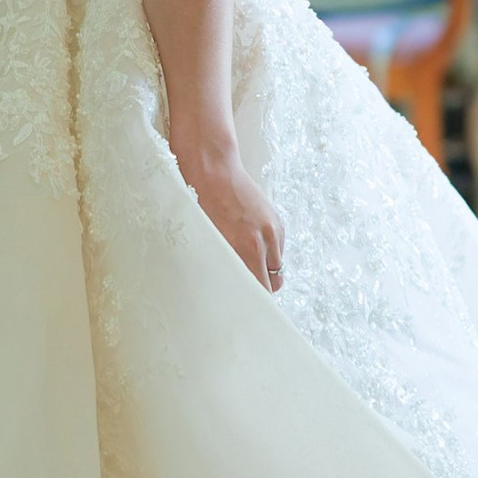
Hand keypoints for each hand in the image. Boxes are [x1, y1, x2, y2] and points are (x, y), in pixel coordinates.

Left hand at [176, 132, 285, 290]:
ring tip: (244, 262)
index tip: (244, 308)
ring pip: (277, 267)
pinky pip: (278, 249)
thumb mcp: (206, 240)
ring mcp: (274, 230)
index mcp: (245, 248)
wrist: (212, 169)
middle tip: (243, 290)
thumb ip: (221, 266)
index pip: (259, 290)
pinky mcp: (277, 221)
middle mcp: (264, 241)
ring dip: (264, 270)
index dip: (252, 301)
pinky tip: (249, 243)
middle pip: (273, 284)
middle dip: (260, 289)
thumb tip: (225, 286)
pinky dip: (268, 253)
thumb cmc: (199, 203)